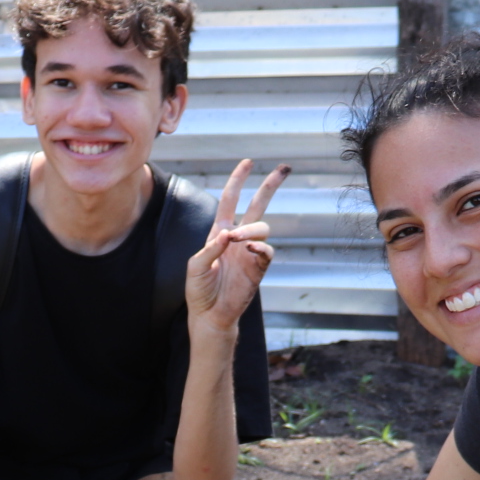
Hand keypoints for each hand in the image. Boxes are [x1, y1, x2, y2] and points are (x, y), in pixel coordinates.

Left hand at [185, 158, 290, 333]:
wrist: (210, 315)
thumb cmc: (199, 290)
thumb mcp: (195, 266)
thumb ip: (210, 248)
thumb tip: (229, 233)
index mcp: (219, 232)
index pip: (230, 200)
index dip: (238, 181)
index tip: (248, 163)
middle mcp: (238, 238)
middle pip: (257, 205)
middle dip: (270, 186)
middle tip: (284, 169)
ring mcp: (250, 252)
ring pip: (262, 227)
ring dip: (251, 228)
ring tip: (238, 239)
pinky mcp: (259, 268)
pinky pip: (267, 250)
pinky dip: (260, 246)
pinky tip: (249, 248)